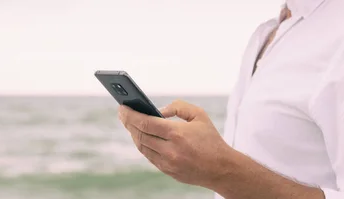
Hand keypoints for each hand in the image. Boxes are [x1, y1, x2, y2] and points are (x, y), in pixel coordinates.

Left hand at [118, 100, 236, 186]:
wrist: (221, 168)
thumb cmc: (210, 139)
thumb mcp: (199, 115)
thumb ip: (178, 107)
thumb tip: (159, 110)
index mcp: (177, 134)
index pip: (145, 123)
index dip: (131, 114)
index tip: (122, 107)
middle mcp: (170, 150)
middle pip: (140, 134)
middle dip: (128, 122)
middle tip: (122, 112)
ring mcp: (167, 163)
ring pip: (142, 146)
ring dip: (133, 134)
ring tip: (129, 123)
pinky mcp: (167, 171)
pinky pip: (149, 156)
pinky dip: (142, 144)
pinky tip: (140, 136)